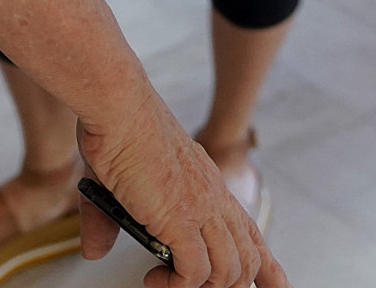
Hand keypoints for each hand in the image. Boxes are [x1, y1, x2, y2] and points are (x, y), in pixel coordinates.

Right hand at [75, 116, 288, 287]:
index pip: (250, 233)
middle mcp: (212, 198)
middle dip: (235, 286)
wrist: (119, 106)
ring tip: (166, 283)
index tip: (280, 287)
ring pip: (228, 270)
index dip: (268, 267)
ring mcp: (200, 208)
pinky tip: (153, 278)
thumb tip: (95, 250)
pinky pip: (195, 271)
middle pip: (248, 258)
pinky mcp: (179, 217)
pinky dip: (176, 285)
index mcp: (208, 187)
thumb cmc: (119, 130)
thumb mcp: (118, 183)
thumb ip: (107, 222)